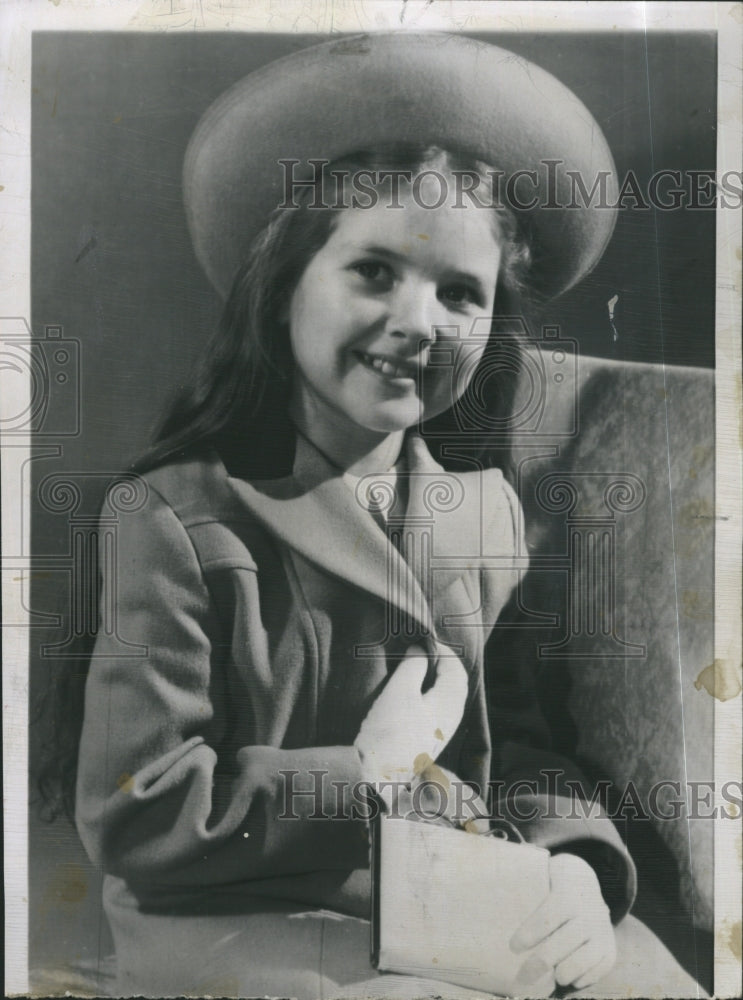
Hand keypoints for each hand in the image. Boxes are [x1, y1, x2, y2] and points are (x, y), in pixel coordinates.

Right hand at [354, 643, 467, 785]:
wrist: (375, 776)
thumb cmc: (388, 732)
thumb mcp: (399, 691)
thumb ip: (413, 666)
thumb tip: (421, 650)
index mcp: (449, 705)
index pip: (456, 669)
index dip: (443, 651)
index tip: (424, 640)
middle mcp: (450, 720)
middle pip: (455, 683)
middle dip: (442, 664)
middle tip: (421, 650)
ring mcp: (440, 733)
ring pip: (447, 697)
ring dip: (436, 679)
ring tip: (416, 667)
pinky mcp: (427, 742)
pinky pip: (438, 710)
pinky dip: (430, 693)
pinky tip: (413, 693)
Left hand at [510, 852, 615, 990]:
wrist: (585, 882)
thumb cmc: (549, 884)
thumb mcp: (537, 875)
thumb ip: (517, 885)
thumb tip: (481, 892)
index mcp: (569, 894)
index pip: (549, 915)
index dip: (530, 933)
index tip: (512, 946)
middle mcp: (588, 913)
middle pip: (561, 945)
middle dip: (539, 963)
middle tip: (522, 975)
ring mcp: (602, 934)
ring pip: (579, 964)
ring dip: (560, 974)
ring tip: (549, 975)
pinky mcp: (610, 952)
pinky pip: (593, 975)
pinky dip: (578, 980)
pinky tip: (567, 977)